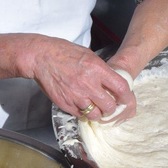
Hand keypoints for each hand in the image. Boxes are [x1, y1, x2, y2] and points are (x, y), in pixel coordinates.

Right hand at [20, 36, 135, 122]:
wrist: (41, 57)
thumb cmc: (64, 53)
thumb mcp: (89, 55)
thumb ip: (101, 70)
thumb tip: (112, 82)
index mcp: (97, 69)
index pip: (121, 88)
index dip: (126, 97)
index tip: (125, 99)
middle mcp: (88, 84)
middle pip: (110, 106)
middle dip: (112, 108)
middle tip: (109, 106)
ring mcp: (76, 96)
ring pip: (95, 114)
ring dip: (97, 113)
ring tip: (95, 107)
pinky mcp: (65, 103)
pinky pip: (80, 114)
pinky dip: (83, 112)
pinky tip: (81, 104)